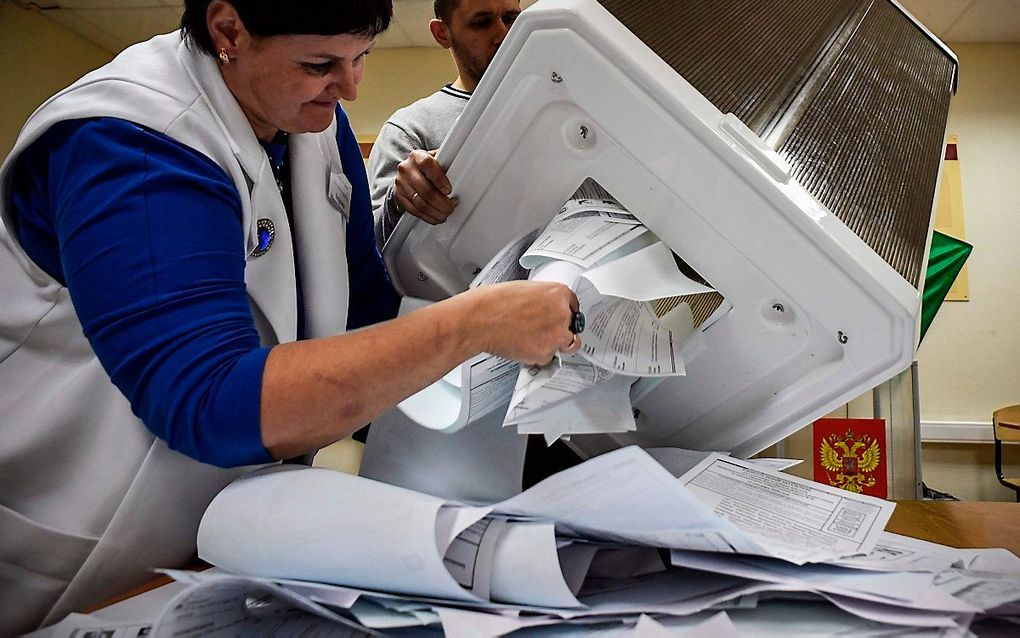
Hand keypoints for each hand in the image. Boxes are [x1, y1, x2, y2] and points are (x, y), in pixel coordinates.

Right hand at [393, 149, 457, 224]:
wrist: (409, 171)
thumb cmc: (428, 166)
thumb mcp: (436, 160)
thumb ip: (446, 166)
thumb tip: (463, 176)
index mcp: (417, 157)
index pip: (427, 165)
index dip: (439, 180)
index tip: (449, 190)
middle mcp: (406, 169)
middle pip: (425, 190)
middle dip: (441, 202)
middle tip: (451, 206)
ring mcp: (400, 183)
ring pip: (420, 203)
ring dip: (435, 212)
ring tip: (445, 213)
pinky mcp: (399, 196)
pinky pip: (414, 211)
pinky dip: (427, 217)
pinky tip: (436, 217)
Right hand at [462, 281, 581, 364]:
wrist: (481, 320)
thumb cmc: (494, 302)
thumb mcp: (525, 289)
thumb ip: (542, 299)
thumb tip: (543, 308)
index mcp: (558, 293)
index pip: (574, 304)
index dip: (566, 312)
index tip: (562, 317)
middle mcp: (562, 313)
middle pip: (573, 326)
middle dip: (561, 329)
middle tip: (545, 330)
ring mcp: (556, 335)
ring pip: (567, 344)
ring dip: (556, 344)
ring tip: (538, 341)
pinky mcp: (545, 353)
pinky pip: (548, 357)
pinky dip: (538, 355)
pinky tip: (524, 346)